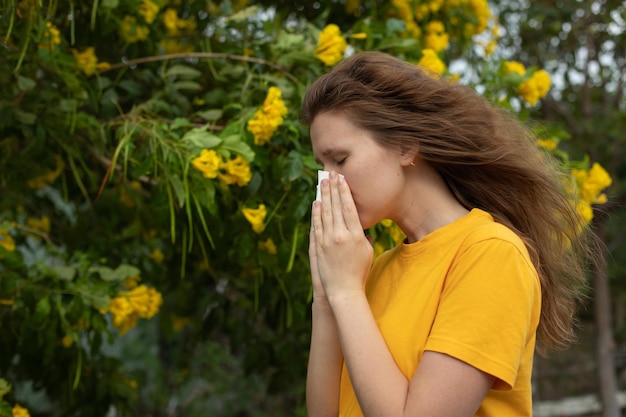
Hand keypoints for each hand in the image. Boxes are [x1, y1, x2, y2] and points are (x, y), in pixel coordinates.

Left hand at [311, 172, 372, 300]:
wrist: (344, 290)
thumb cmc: (360, 272)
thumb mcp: (368, 252)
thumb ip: (364, 236)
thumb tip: (361, 225)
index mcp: (356, 235)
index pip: (349, 207)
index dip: (344, 191)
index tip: (342, 179)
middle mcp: (341, 235)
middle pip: (336, 206)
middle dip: (333, 189)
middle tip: (330, 175)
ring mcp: (328, 240)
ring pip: (325, 213)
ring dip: (323, 197)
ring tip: (322, 183)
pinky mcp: (319, 246)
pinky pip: (317, 225)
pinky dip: (316, 213)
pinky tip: (316, 203)